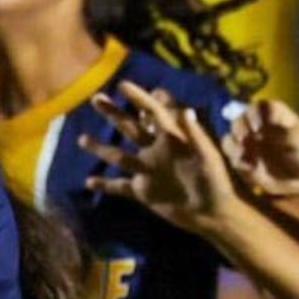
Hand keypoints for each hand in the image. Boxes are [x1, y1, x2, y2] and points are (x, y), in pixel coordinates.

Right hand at [80, 81, 243, 238]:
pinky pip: (120, 186)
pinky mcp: (144, 193)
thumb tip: (186, 109)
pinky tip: (88, 182)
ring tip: (81, 138)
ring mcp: (148, 171)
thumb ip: (196, 134)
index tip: (122, 85)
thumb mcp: (209, 156)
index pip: (153, 112)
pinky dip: (105, 184)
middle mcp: (156, 151)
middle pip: (130, 128)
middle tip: (96, 98)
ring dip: (100, 147)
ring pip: (119, 156)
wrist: (214, 214)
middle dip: (113, 113)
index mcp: (172, 139)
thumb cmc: (217, 182)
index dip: (139, 97)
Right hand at [225, 96, 298, 202]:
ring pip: (230, 138)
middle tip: (243, 141)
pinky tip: (251, 171)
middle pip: (239, 119)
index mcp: (273, 114)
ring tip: (245, 159)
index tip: (257, 128)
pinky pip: (231, 158)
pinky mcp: (241, 158)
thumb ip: (288, 132)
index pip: (259, 107)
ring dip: (233, 147)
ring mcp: (246, 141)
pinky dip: (236, 163)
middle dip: (239, 130)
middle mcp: (256, 124)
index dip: (254, 115)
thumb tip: (273, 122)